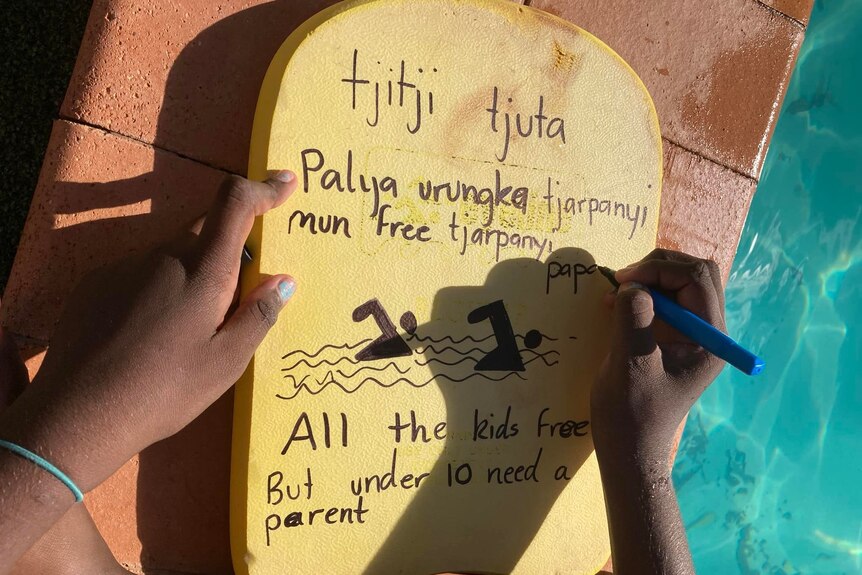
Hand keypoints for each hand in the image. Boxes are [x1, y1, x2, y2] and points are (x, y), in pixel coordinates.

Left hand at [0, 172, 296, 491]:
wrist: (76, 415)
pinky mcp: (96, 283)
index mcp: (202, 271)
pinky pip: (141, 271)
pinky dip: (159, 287)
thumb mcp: (226, 363)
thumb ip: (257, 315)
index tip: (283, 183)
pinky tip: (150, 334)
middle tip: (235, 298)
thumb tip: (283, 279)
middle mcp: (162, 256)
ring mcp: (124, 267)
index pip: (234, 204)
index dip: (262, 188)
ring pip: (172, 253)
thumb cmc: (164, 391)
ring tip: (186, 330)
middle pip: (205, 230)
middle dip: (229, 248)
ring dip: (192, 273)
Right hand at [591, 249, 725, 462]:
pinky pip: (664, 298)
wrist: (629, 446)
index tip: (623, 281)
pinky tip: (615, 303)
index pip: (696, 280)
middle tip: (620, 283)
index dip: (660, 270)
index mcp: (708, 339)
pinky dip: (641, 292)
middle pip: (694, 274)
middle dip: (656, 268)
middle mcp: (707, 331)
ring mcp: (690, 333)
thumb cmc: (632, 414)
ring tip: (615, 293)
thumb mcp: (630, 367)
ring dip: (648, 278)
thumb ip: (634, 322)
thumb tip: (632, 286)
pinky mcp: (672, 335)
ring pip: (680, 281)